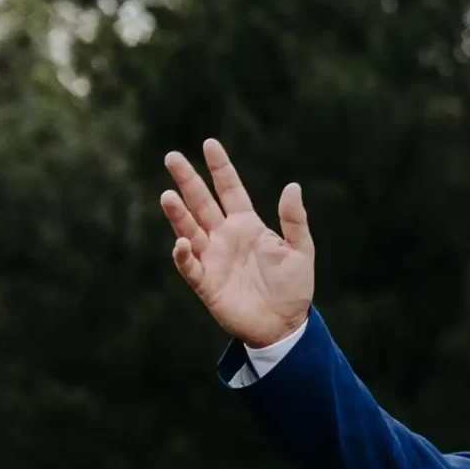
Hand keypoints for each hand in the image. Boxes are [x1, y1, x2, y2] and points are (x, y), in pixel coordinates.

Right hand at [158, 139, 315, 346]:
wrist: (285, 325)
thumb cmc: (293, 287)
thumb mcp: (301, 251)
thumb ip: (294, 220)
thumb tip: (292, 186)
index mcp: (247, 225)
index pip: (230, 190)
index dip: (220, 168)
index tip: (209, 144)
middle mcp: (225, 237)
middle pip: (202, 203)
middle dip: (187, 181)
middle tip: (172, 156)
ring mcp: (213, 258)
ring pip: (190, 229)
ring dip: (178, 214)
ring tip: (168, 195)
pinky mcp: (206, 283)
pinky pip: (190, 265)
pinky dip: (184, 255)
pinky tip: (183, 242)